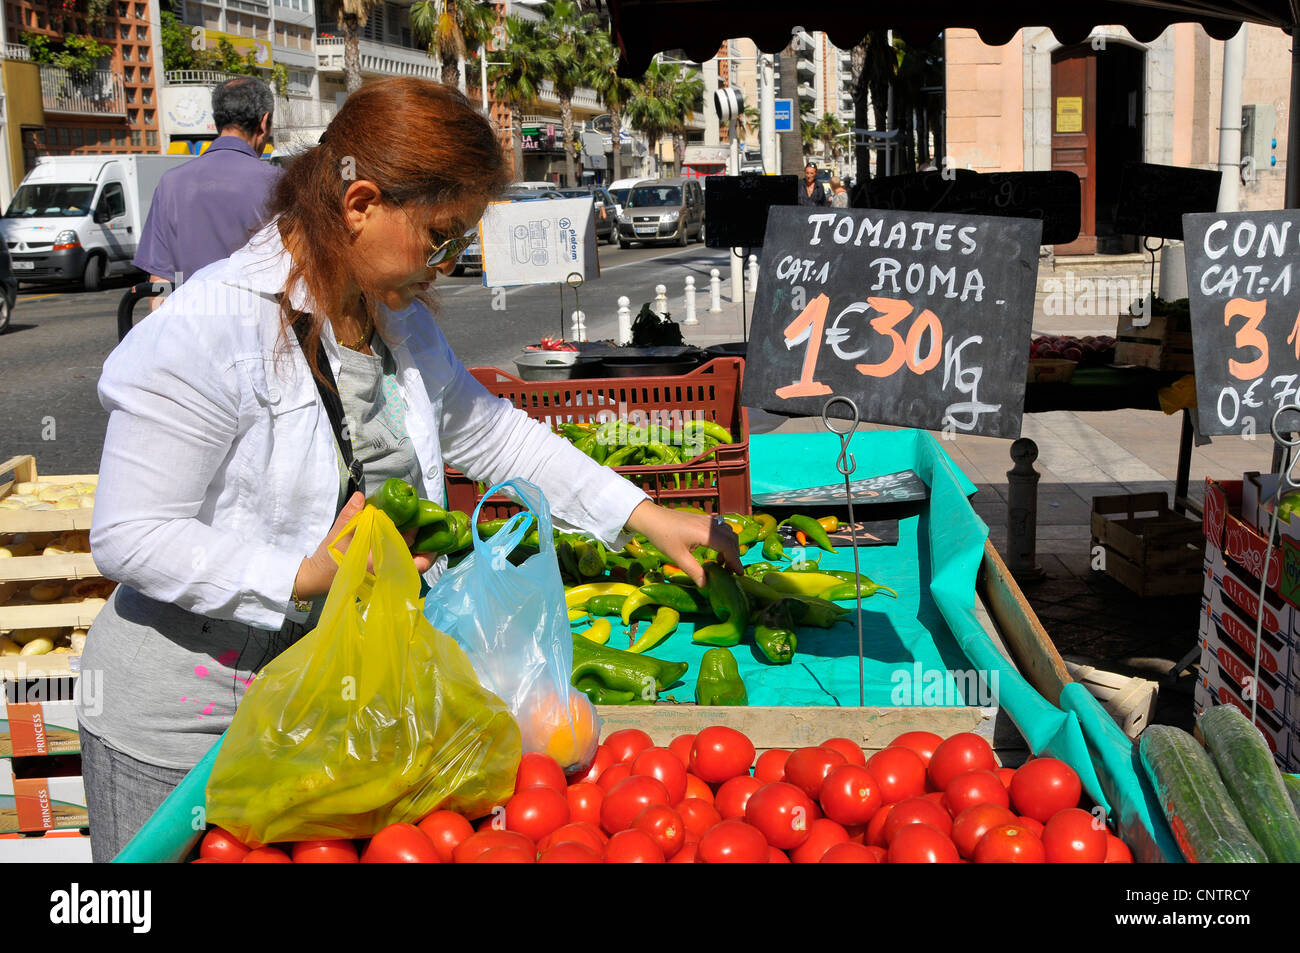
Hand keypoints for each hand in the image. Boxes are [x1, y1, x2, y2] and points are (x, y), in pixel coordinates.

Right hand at [293, 492, 434, 599]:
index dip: (417, 537)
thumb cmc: (328, 558)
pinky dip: (408, 555)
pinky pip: (402, 567)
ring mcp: (385, 577)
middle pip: (416, 563)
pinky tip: (408, 541)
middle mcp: (385, 573)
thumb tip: (361, 496)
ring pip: (411, 566)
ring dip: (418, 551)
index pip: (407, 552)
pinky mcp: (382, 576)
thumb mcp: (337, 535)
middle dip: (425, 546)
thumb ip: (350, 515)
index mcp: (378, 563)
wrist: (317, 578)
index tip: (420, 522)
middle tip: (427, 527)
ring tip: (422, 533)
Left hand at [624, 500, 742, 586]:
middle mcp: (710, 524)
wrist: (652, 518)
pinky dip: (724, 540)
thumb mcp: (678, 557)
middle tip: (730, 572)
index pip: (728, 547)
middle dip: (734, 556)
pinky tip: (715, 550)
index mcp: (705, 533)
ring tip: (722, 563)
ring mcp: (707, 520)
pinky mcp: (703, 519)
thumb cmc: (663, 536)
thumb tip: (705, 585)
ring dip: (730, 547)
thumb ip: (694, 571)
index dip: (735, 561)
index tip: (738, 574)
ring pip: (728, 532)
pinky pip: (721, 528)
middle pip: (732, 539)